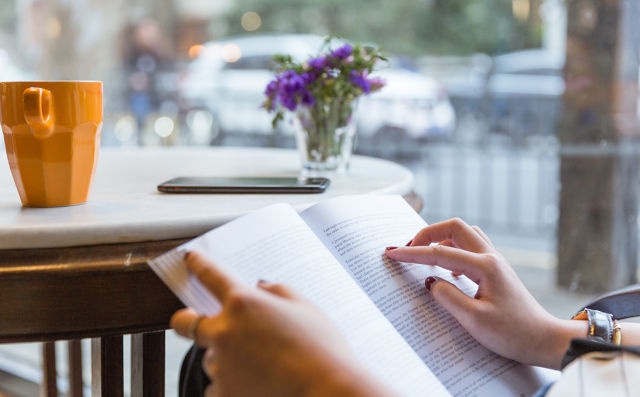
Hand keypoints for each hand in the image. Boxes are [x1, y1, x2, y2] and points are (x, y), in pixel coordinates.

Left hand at [171, 251, 397, 396]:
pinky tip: (258, 384)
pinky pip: (217, 387)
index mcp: (244, 303)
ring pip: (210, 359)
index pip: (211, 276)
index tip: (191, 260)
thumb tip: (260, 289)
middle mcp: (225, 332)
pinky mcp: (224, 394)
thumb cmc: (323, 349)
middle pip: (184, 323)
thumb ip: (277, 292)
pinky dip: (231, 385)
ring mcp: (221, 366)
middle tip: (198, 322)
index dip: (198, 265)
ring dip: (225, 359)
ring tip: (259, 366)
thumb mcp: (305, 308)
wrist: (328, 392)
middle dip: (188, 320)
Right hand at [385, 218, 587, 369]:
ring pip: (464, 234)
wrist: (543, 339)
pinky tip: (448, 271)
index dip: (412, 253)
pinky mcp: (496, 270)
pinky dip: (453, 250)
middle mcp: (490, 257)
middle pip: (454, 227)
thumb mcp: (474, 320)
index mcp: (484, 267)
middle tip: (408, 249)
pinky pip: (471, 247)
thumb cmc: (513, 333)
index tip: (391, 253)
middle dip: (427, 234)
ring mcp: (495, 261)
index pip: (440, 253)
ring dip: (441, 239)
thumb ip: (448, 297)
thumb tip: (430, 281)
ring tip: (424, 256)